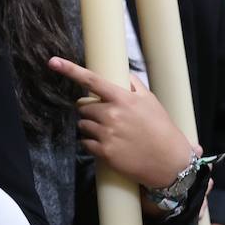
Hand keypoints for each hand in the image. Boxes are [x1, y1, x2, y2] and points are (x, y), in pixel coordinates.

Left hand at [46, 57, 192, 188]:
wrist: (171, 162)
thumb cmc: (162, 129)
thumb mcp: (151, 102)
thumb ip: (133, 86)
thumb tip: (122, 75)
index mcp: (122, 99)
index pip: (92, 80)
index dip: (70, 69)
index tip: (53, 62)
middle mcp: (111, 114)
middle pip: (83, 106)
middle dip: (90, 110)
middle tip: (105, 117)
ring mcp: (106, 134)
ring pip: (82, 125)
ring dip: (90, 127)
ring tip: (110, 133)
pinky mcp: (104, 152)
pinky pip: (85, 143)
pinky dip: (91, 144)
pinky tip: (107, 145)